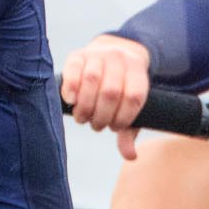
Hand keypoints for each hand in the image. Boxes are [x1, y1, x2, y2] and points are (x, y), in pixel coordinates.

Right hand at [60, 34, 151, 159]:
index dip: (123, 118)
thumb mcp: (129, 105)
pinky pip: (73, 71)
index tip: (115, 127)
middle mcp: (119, 58)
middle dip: (101, 115)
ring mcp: (98, 54)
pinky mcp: (77, 55)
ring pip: (91, 80)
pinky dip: (71, 88)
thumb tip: (131, 156)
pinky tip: (71, 102)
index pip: (134, 97)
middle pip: (110, 91)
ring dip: (85, 106)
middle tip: (96, 126)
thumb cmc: (122, 88)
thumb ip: (129, 130)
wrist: (110, 51)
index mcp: (137, 70)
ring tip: (83, 118)